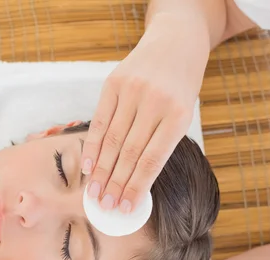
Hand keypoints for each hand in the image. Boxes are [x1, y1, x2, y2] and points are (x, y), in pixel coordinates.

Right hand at [82, 13, 210, 211]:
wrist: (175, 42)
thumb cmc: (180, 86)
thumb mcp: (182, 113)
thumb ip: (160, 142)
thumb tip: (134, 181)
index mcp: (178, 116)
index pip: (152, 161)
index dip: (136, 187)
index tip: (124, 207)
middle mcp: (155, 103)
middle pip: (129, 154)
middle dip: (115, 184)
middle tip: (104, 206)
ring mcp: (133, 91)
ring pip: (112, 140)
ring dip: (101, 170)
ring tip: (94, 192)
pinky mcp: (114, 83)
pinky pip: (100, 121)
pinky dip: (92, 146)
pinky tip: (88, 165)